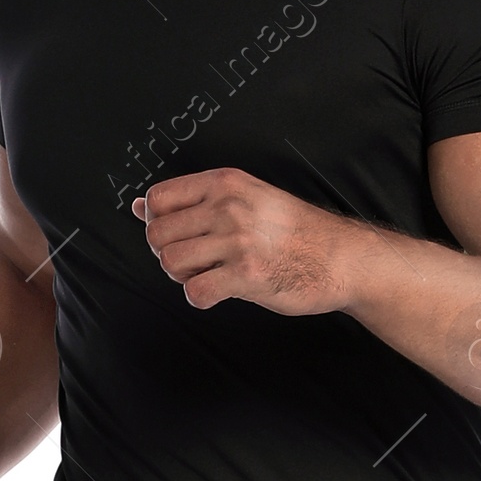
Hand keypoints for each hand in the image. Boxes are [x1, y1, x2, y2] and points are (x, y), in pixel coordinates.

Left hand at [134, 167, 356, 314]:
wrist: (341, 257)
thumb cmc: (293, 231)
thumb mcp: (245, 197)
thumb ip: (192, 201)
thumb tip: (140, 206)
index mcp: (225, 183)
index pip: (159, 198)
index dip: (159, 222)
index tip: (181, 235)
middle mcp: (228, 206)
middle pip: (157, 234)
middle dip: (168, 253)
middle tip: (195, 261)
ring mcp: (237, 241)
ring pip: (170, 262)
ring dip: (182, 276)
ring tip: (208, 274)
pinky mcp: (246, 275)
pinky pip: (195, 291)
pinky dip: (200, 297)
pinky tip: (219, 291)